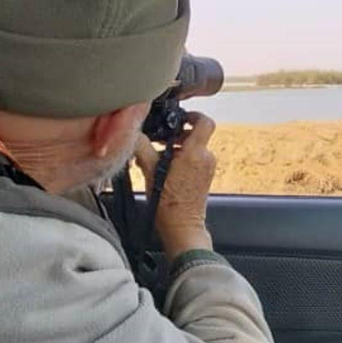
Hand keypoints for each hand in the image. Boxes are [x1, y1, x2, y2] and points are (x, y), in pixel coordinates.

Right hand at [134, 112, 216, 260]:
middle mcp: (206, 158)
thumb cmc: (167, 204)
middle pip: (196, 135)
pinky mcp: (205, 177)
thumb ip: (142, 147)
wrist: (182, 227)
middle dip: (178, 134)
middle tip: (161, 141)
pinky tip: (166, 169)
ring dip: (178, 148)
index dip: (193, 115)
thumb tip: (133, 132)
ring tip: (159, 157)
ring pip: (195, 148)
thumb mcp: (150, 171)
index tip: (179, 117)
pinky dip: (183, 159)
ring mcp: (208, 168)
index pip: (205, 121)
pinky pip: (195, 160)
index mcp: (195, 153)